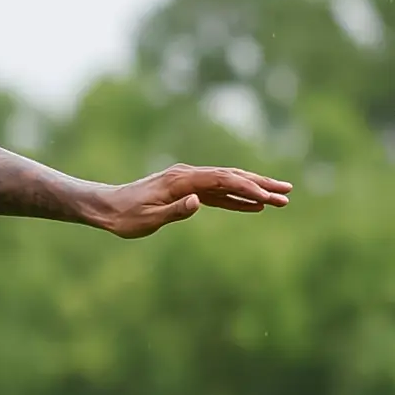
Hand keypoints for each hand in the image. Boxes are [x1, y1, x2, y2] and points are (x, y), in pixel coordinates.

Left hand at [88, 165, 291, 238]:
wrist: (105, 207)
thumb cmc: (124, 217)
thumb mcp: (148, 219)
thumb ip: (175, 210)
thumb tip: (200, 202)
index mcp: (182, 180)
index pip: (223, 180)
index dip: (247, 188)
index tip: (268, 198)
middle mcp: (188, 176)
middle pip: (232, 176)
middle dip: (261, 184)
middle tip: (288, 193)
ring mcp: (189, 182)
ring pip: (228, 183)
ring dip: (254, 190)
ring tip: (280, 199)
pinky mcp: (186, 190)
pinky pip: (218, 193)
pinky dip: (237, 198)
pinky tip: (254, 205)